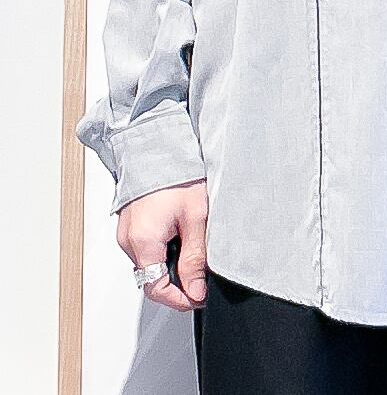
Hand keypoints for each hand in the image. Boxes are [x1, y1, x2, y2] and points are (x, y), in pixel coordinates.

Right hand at [116, 179, 208, 310]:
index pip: (156, 290)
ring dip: (169, 262)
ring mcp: (126, 233)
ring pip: (149, 262)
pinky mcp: (128, 224)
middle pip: (151, 278)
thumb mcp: (195, 218)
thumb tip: (195, 290)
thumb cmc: (176, 175)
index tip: (198, 297)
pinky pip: (144, 247)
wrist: (157, 146)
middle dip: (176, 281)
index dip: (180, 299)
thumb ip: (195, 258)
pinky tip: (178, 231)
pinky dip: (161, 248)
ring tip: (191, 243)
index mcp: (143, 242)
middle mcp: (128, 241)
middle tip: (200, 274)